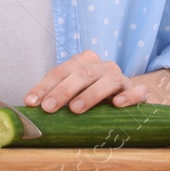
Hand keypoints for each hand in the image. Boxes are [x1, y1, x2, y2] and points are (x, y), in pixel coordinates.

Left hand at [25, 50, 148, 113]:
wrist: (129, 97)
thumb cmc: (95, 96)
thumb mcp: (75, 93)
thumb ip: (57, 96)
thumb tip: (31, 108)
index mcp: (83, 61)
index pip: (60, 72)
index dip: (44, 87)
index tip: (31, 102)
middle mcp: (102, 66)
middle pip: (81, 73)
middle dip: (62, 91)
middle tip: (48, 108)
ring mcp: (121, 77)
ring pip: (107, 79)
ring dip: (90, 94)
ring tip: (76, 109)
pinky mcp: (138, 91)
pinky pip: (136, 91)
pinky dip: (127, 96)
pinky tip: (117, 104)